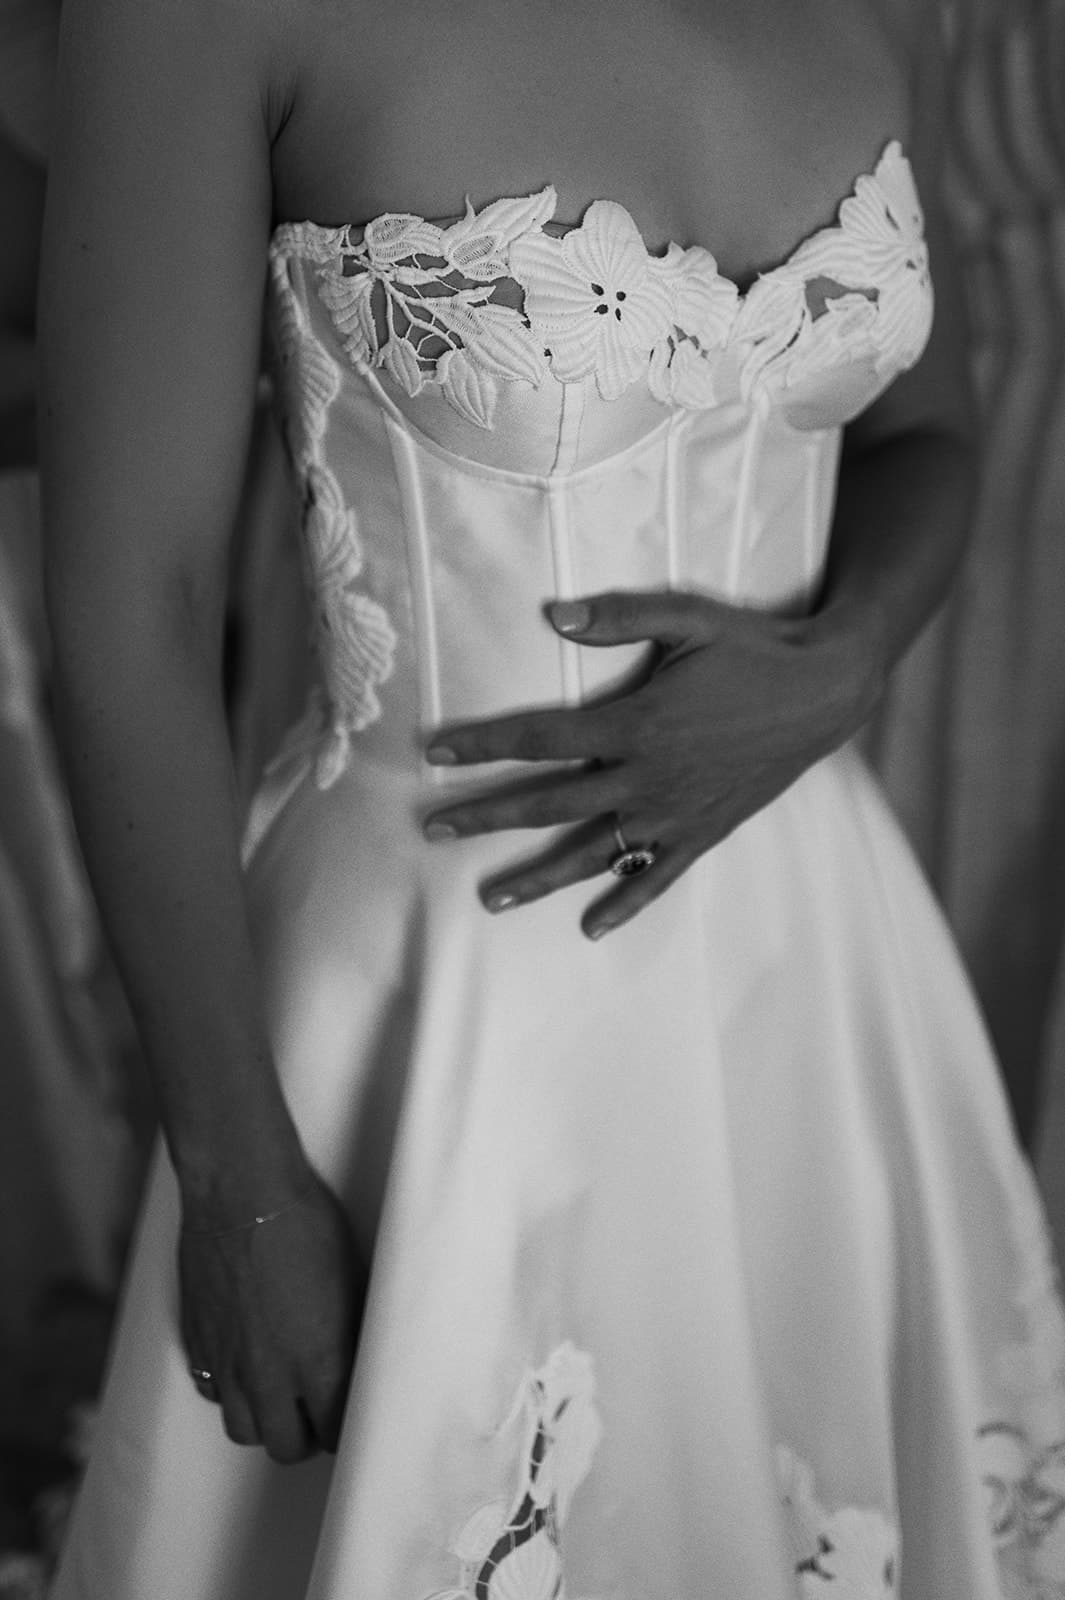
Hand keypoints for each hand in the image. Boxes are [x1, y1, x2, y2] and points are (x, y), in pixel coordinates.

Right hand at [178, 1168, 366, 1462]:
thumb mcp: (351, 1279)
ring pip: (244, 1430)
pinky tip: (245, 1363)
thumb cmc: (305, 1223)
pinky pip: (213, 1393)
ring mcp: (228, 1364)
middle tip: (316, 1410)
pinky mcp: (198, 1345)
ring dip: (265, 1420)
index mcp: (320, 1361)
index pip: (337, 1432)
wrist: (241, 1191)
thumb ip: (351, 1334)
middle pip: (287, 1446)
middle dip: (306, 1435)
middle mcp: (271, 1375)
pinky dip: (230, 1390)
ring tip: (280, 1393)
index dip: (346, 1427)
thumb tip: (358, 1361)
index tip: (349, 1415)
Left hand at [424, 590, 880, 937]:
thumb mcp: (688, 616)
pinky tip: (592, 927)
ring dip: (538, 878)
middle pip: (549, 804)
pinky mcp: (704, 832)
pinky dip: (625, 902)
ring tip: (490, 899)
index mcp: (635, 722)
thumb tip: (552, 614)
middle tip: (433, 828)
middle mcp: (647, 777)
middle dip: (486, 815)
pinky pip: (657, 877)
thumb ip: (619, 617)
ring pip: (592, 853)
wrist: (826, 690)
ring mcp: (675, 813)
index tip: (435, 753)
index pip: (539, 737)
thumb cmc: (753, 648)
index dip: (483, 744)